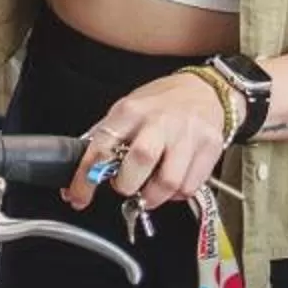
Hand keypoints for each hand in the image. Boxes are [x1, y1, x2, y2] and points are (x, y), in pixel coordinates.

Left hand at [65, 71, 230, 216]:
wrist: (204, 90)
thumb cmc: (161, 103)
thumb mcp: (127, 109)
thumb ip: (105, 138)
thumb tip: (78, 172)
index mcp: (130, 111)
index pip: (102, 147)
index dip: (86, 178)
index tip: (78, 197)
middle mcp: (159, 122)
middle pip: (139, 163)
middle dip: (127, 186)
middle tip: (126, 185)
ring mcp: (187, 135)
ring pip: (168, 183)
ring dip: (153, 197)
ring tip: (149, 189)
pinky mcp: (210, 148)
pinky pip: (189, 187)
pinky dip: (176, 194)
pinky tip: (171, 182)